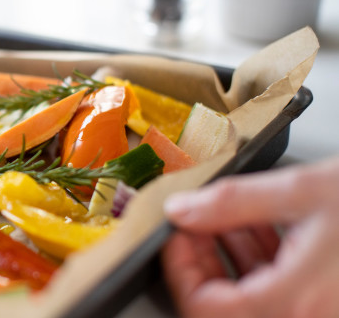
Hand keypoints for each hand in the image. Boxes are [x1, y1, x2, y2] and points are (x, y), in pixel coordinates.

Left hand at [162, 156, 338, 317]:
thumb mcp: (301, 192)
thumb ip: (232, 203)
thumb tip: (183, 209)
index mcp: (291, 302)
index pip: (202, 306)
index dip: (178, 267)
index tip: (175, 232)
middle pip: (222, 306)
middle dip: (202, 260)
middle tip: (197, 224)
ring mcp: (318, 313)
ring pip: (251, 300)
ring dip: (232, 258)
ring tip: (230, 219)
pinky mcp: (328, 302)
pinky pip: (281, 295)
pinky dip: (264, 265)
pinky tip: (264, 228)